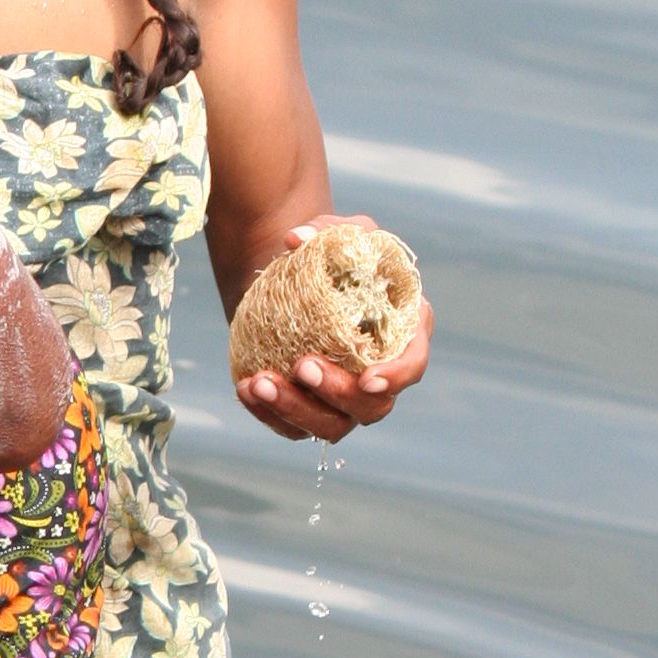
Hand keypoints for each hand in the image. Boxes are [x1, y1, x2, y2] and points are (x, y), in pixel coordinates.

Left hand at [233, 212, 433, 443]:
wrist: (282, 280)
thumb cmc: (321, 257)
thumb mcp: (328, 233)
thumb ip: (323, 230)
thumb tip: (294, 239)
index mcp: (399, 332)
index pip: (412, 362)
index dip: (397, 376)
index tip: (369, 378)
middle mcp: (377, 374)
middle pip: (372, 406)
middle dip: (337, 392)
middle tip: (301, 364)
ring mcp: (342, 398)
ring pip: (332, 425)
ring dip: (296, 410)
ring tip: (260, 383)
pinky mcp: (308, 407)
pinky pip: (293, 427)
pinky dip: (269, 415)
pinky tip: (245, 389)